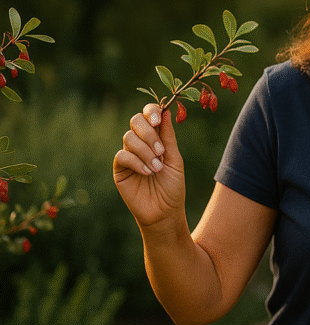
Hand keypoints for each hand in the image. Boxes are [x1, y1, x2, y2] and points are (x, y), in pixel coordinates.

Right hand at [112, 103, 186, 226]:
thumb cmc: (173, 187)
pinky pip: (122, 156)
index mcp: (156, 138)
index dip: (151, 112)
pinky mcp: (119, 169)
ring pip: (129, 138)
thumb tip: (166, 111)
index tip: (158, 120)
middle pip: (135, 121)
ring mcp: (129, 155)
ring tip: (157, 168)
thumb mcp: (175, 160)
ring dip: (146, 151)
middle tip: (161, 150)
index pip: (149, 115)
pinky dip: (137, 162)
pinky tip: (148, 172)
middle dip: (148, 132)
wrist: (165, 212)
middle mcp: (141, 143)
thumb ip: (169, 138)